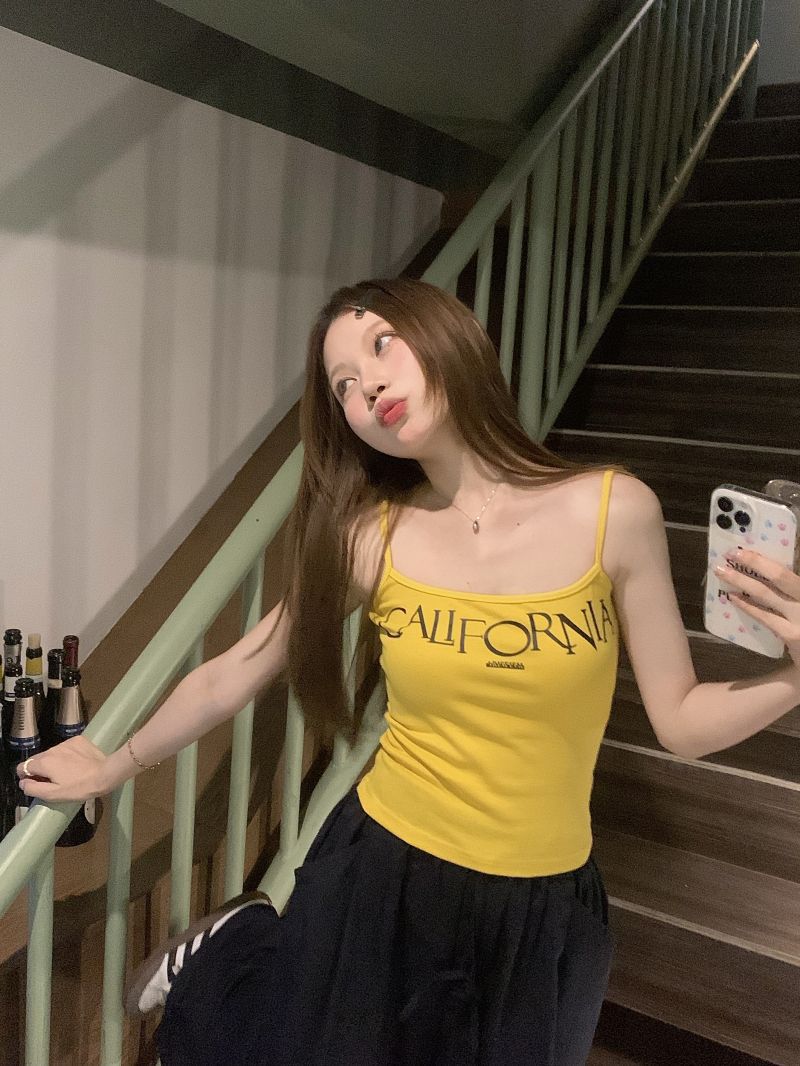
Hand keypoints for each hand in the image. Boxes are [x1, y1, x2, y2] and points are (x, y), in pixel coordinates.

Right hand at [16, 735, 108, 802]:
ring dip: (54, 762)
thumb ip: (33, 788)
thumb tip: (23, 782)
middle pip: (38, 759)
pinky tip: (76, 763)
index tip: (35, 783)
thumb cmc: (79, 787)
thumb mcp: (53, 794)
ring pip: (52, 753)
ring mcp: (66, 743)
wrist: (105, 774)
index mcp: (44, 762)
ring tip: (67, 773)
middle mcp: (52, 749)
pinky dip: (66, 755)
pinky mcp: (77, 740)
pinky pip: (65, 748)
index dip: (27, 776)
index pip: (24, 766)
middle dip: (41, 770)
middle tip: (53, 781)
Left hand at [715, 548, 799, 667]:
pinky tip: (732, 598)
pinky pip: (764, 616)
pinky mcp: (792, 635)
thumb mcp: (799, 603)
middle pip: (780, 574)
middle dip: (754, 561)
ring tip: (722, 571)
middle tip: (732, 553)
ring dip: (741, 580)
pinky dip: (747, 605)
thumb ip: (789, 590)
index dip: (763, 558)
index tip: (744, 549)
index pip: (786, 569)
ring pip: (766, 593)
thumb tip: (763, 572)